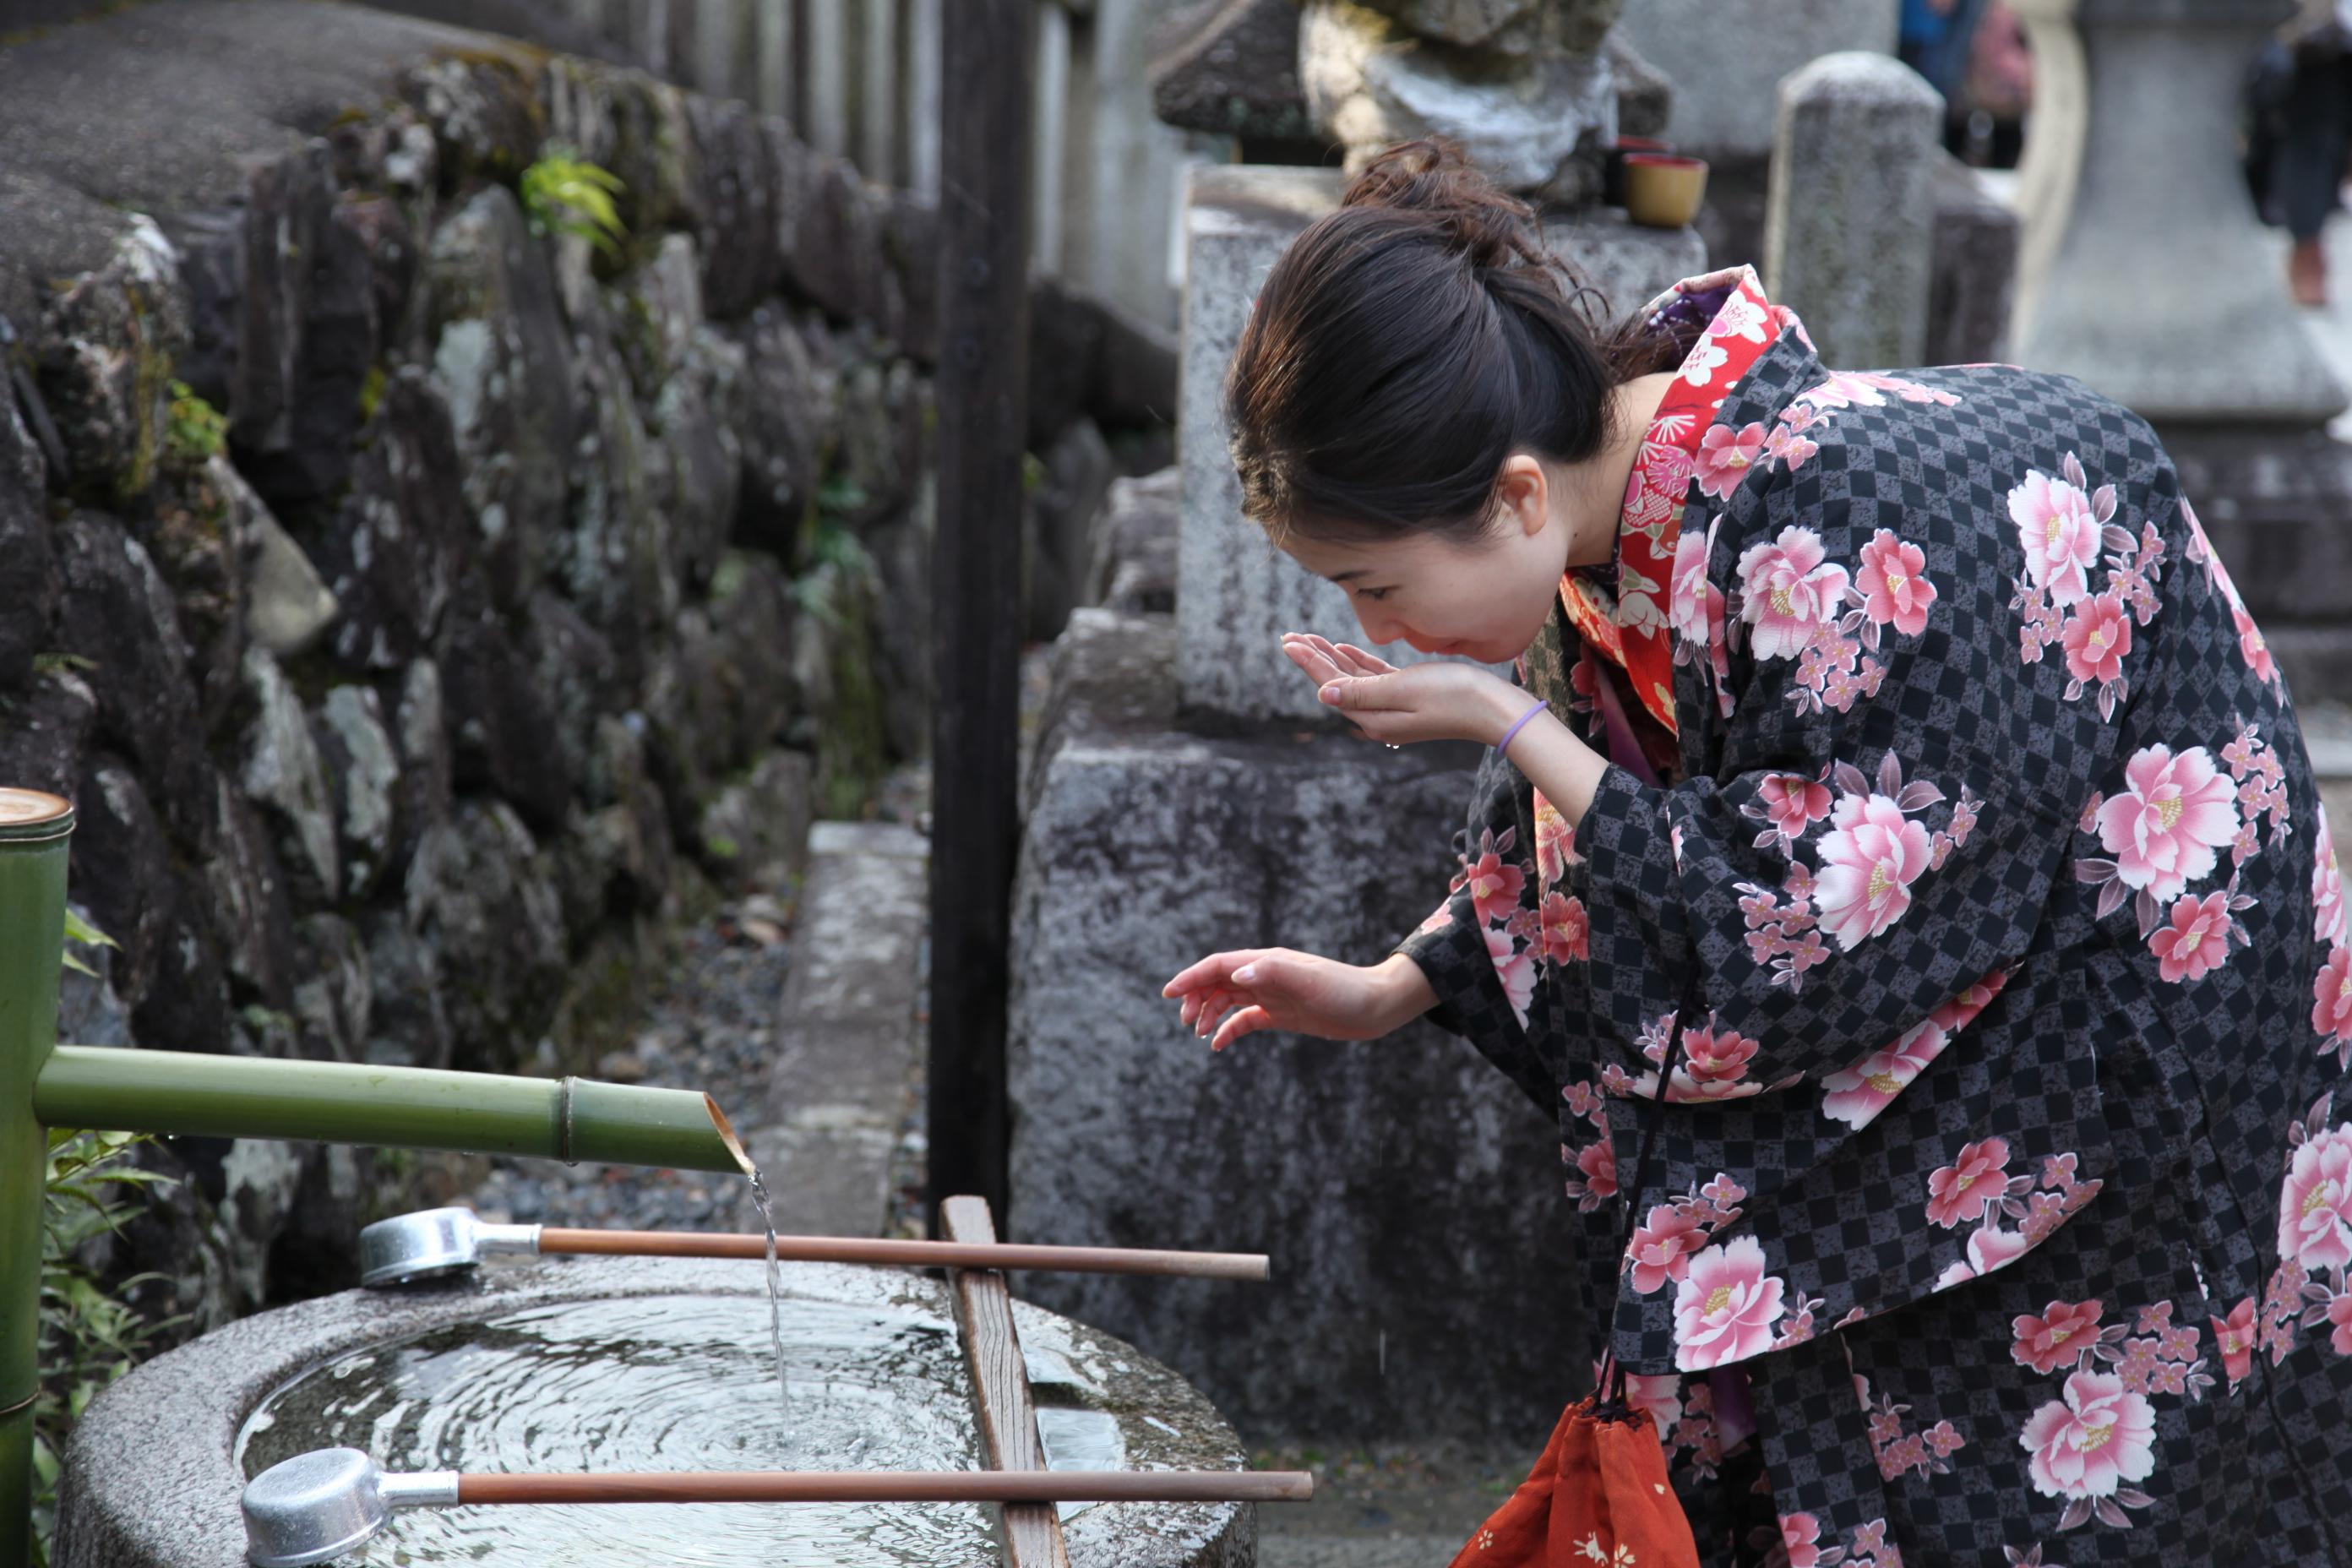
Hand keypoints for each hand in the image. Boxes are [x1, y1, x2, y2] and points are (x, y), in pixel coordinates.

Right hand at [1162, 949, 1433, 1051]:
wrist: (1375, 1007)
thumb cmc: (1344, 991)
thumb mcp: (1306, 981)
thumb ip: (1270, 972)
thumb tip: (1234, 974)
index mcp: (1266, 962)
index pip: (1218, 965)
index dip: (1190, 977)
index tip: (1168, 994)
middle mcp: (1266, 976)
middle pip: (1218, 981)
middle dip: (1196, 998)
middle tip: (1187, 1023)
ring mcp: (1273, 995)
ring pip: (1229, 999)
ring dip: (1209, 1013)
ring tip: (1199, 1034)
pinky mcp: (1283, 1014)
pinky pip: (1247, 1019)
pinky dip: (1229, 1030)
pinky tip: (1218, 1045)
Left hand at [1280, 632, 1524, 747]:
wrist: (1494, 709)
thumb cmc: (1453, 696)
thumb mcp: (1403, 690)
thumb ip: (1363, 691)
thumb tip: (1323, 693)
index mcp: (1373, 717)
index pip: (1332, 685)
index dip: (1309, 662)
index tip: (1288, 641)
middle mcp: (1378, 716)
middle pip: (1337, 682)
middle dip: (1313, 658)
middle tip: (1288, 637)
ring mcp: (1393, 708)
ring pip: (1352, 679)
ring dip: (1331, 658)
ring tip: (1307, 639)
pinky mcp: (1408, 697)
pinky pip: (1373, 679)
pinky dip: (1356, 663)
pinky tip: (1343, 649)